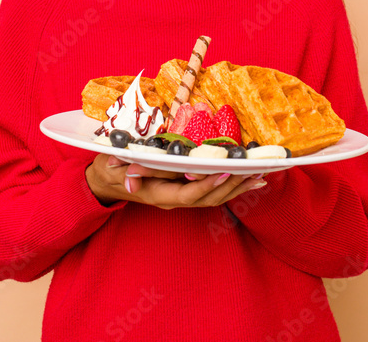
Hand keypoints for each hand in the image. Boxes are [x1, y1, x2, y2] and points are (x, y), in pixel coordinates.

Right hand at [85, 153, 264, 209]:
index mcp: (157, 195)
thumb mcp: (110, 168)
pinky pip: (213, 192)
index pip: (188, 193)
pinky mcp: (185, 191)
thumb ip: (121, 171)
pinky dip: (232, 186)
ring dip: (238, 187)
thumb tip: (129, 178)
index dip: (208, 184)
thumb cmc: (109, 171)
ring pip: (214, 197)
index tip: (226, 170)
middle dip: (232, 185)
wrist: (107, 182)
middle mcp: (173, 200)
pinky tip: (250, 178)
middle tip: (255, 170)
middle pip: (208, 198)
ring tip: (260, 174)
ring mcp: (180, 198)